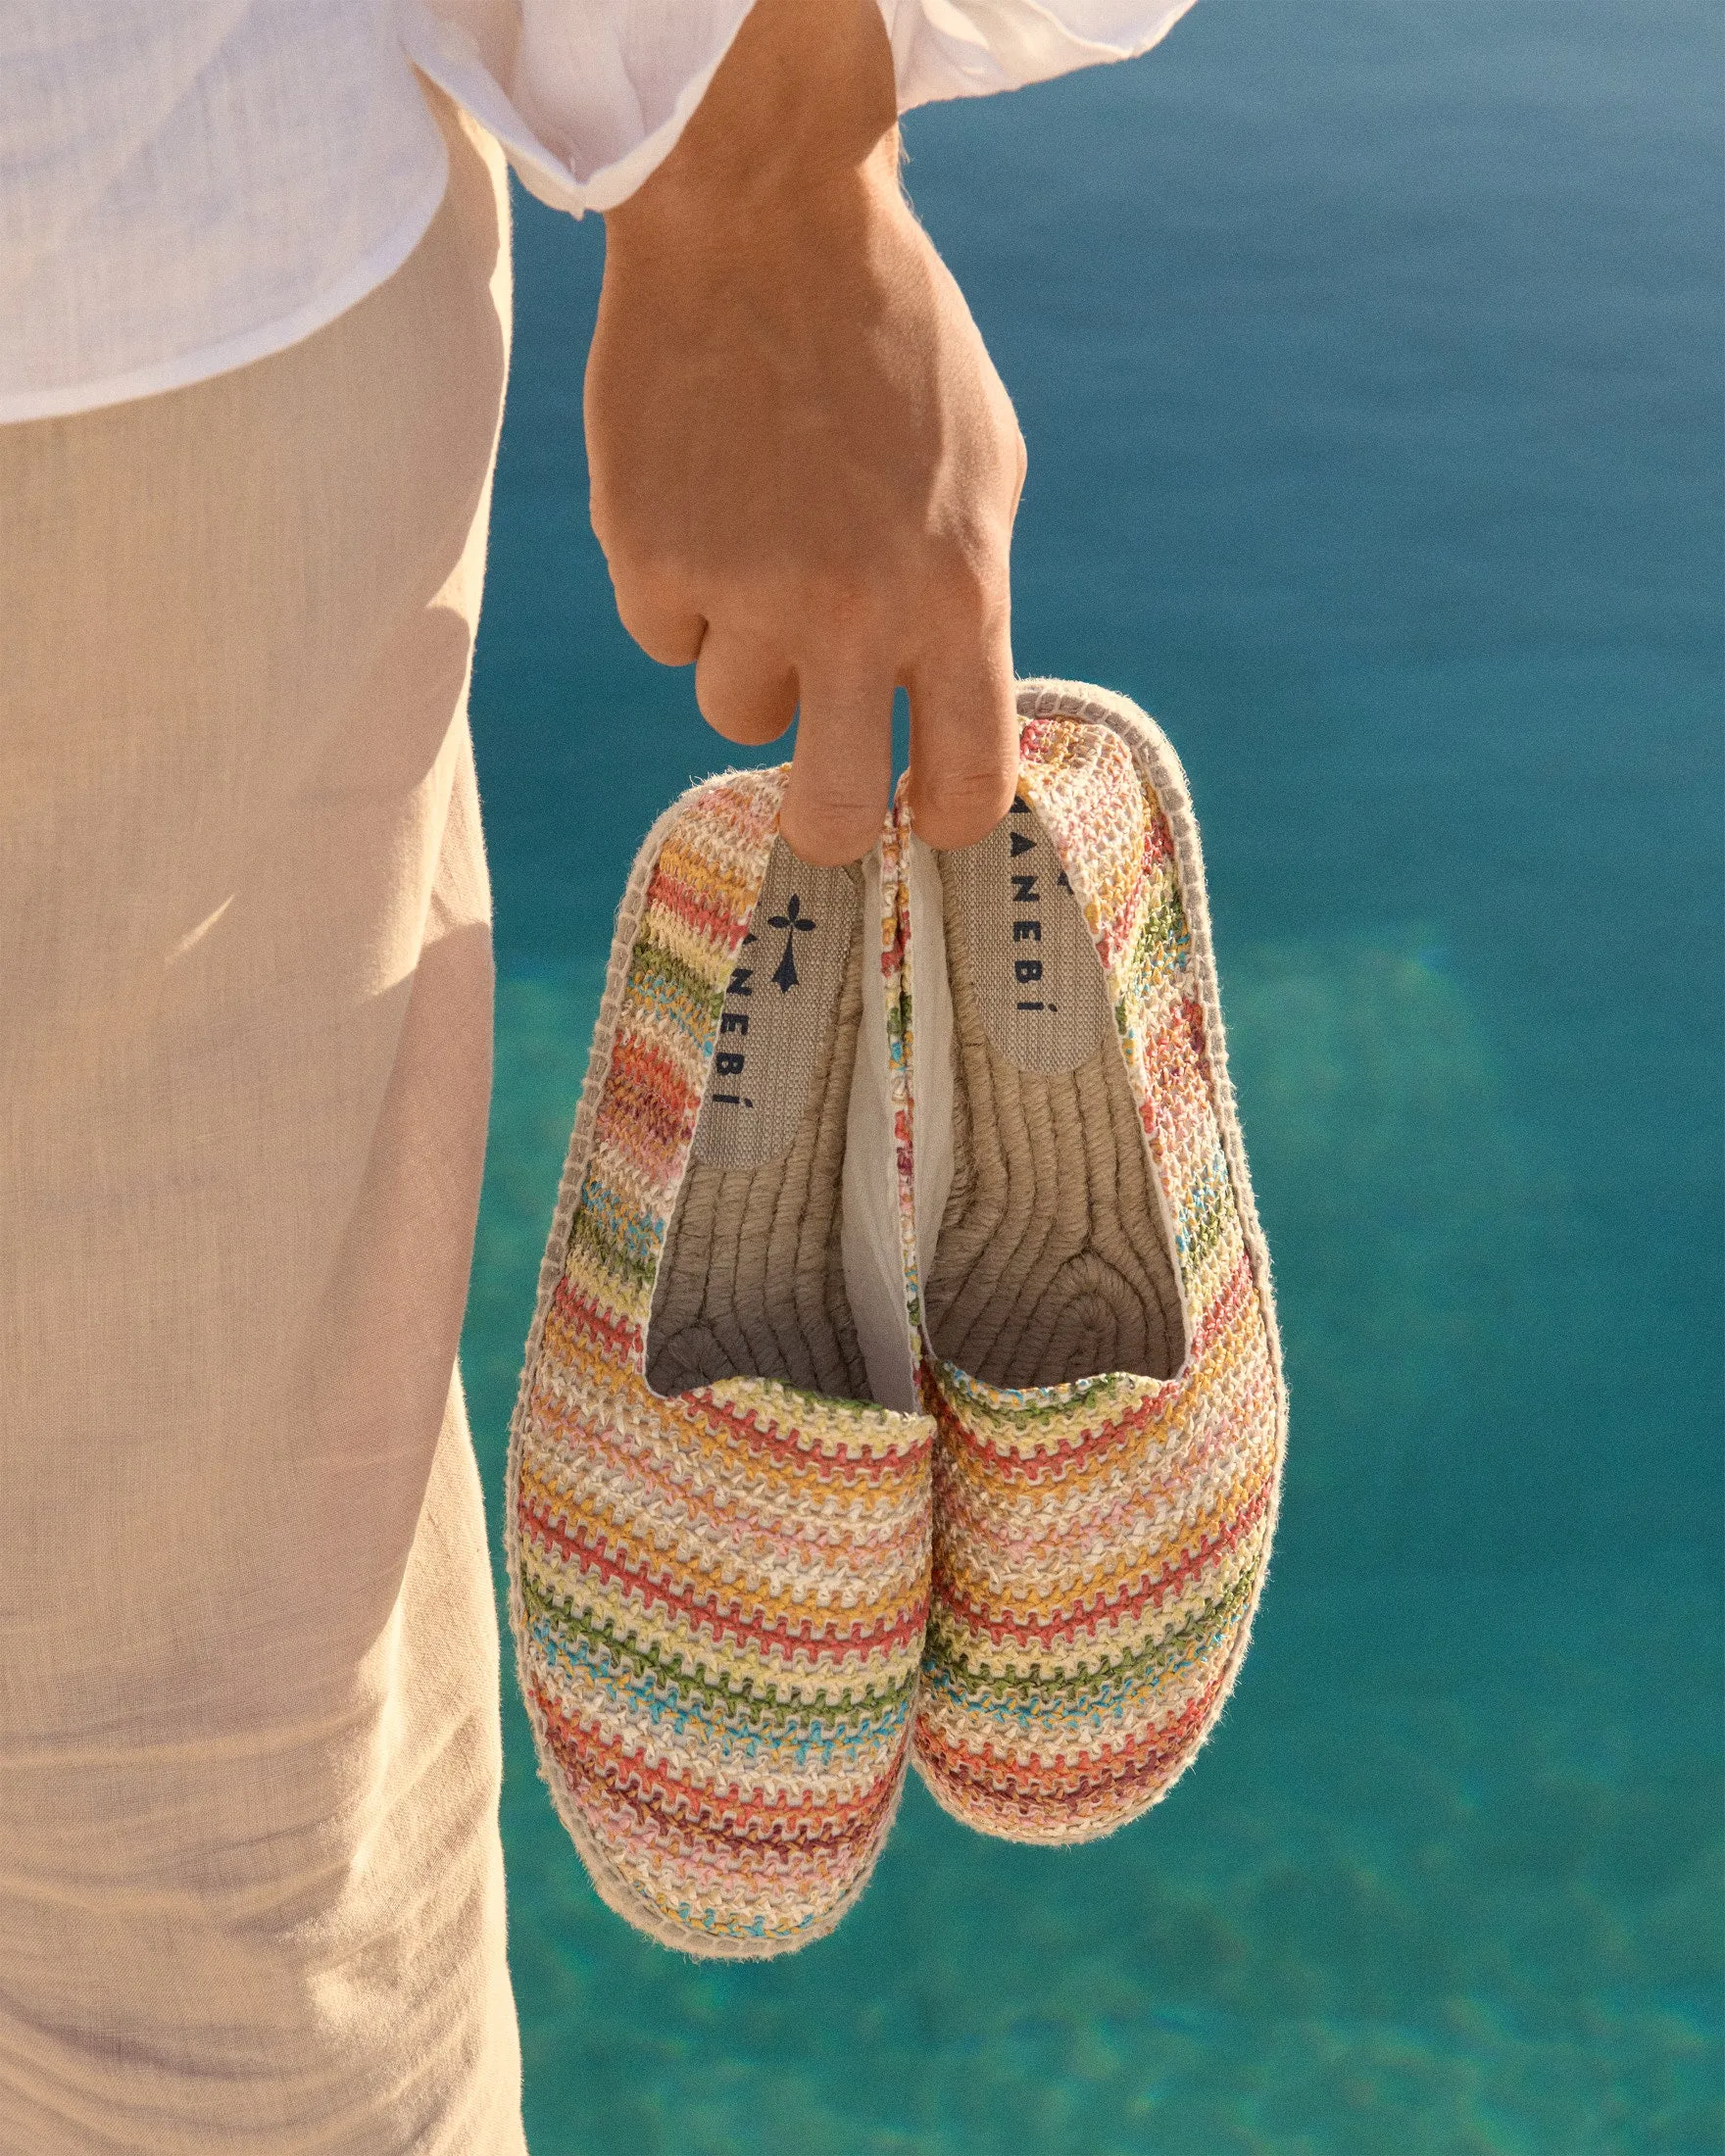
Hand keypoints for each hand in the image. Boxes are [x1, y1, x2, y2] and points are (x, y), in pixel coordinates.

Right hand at [585, 0, 1025, 863]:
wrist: (763, 217)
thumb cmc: (891, 341)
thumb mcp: (982, 466)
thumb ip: (965, 598)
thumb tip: (941, 712)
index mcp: (957, 589)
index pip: (967, 778)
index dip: (946, 821)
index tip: (924, 822)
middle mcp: (852, 609)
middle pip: (831, 810)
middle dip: (831, 828)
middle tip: (825, 809)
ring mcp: (742, 588)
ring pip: (737, 710)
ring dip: (749, 659)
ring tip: (761, 549)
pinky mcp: (648, 553)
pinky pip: (664, 632)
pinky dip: (680, 586)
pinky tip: (702, 494)